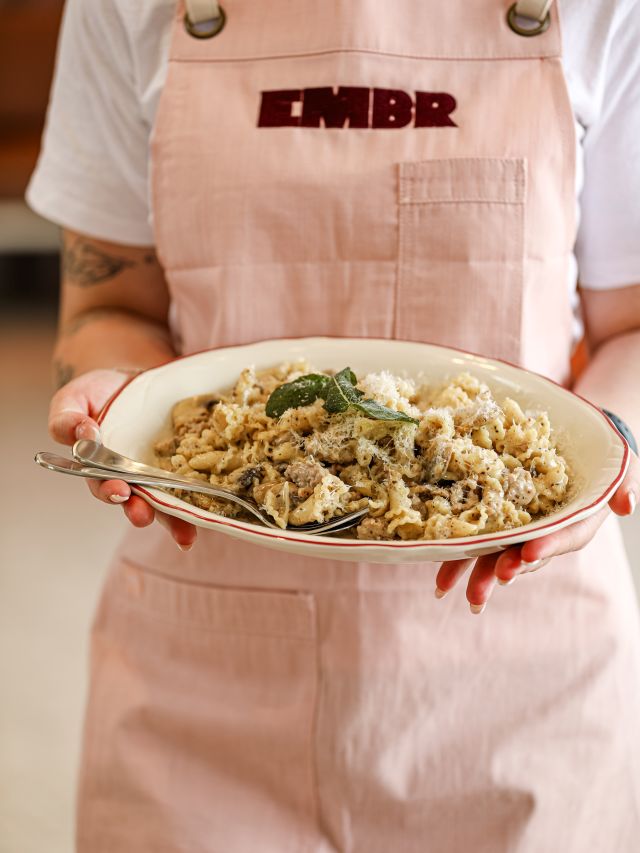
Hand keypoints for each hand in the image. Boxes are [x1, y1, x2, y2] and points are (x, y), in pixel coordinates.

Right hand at [48, 368, 196, 550]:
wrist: (133, 380)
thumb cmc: (98, 394)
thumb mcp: (75, 399)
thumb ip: (67, 418)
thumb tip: (82, 434)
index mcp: (102, 468)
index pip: (103, 485)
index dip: (110, 491)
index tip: (119, 490)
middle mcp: (132, 477)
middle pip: (137, 502)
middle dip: (142, 511)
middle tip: (144, 515)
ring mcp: (160, 472)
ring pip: (168, 502)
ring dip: (175, 521)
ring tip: (185, 536)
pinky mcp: (185, 462)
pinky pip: (195, 483)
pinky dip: (204, 500)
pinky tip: (217, 511)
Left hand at [434, 451, 638, 613]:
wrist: (573, 443)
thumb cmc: (600, 455)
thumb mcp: (621, 464)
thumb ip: (626, 483)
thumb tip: (628, 504)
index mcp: (575, 521)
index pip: (562, 538)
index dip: (546, 547)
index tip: (527, 554)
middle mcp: (544, 532)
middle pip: (522, 556)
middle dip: (501, 571)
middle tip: (481, 589)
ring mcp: (518, 529)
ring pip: (494, 554)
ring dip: (472, 573)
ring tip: (447, 589)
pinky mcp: (496, 520)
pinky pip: (476, 539)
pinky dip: (456, 556)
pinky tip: (439, 579)